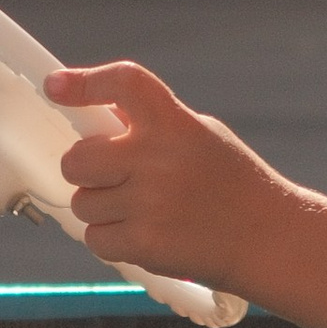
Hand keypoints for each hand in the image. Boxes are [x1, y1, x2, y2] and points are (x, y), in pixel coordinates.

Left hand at [45, 61, 284, 289]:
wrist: (270, 238)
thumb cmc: (235, 185)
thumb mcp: (202, 137)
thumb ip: (155, 125)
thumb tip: (99, 118)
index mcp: (176, 123)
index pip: (123, 84)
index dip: (84, 83)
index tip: (57, 87)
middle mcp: (159, 158)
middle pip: (77, 159)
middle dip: (85, 169)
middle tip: (109, 176)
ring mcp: (150, 203)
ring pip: (82, 203)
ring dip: (101, 209)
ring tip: (141, 211)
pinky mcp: (145, 244)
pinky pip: (95, 239)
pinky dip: (112, 241)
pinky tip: (144, 235)